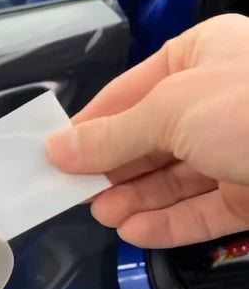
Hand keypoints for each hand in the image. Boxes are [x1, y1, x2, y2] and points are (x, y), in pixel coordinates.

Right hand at [47, 14, 248, 247]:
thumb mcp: (171, 110)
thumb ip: (113, 134)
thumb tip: (57, 147)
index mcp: (199, 56)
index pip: (128, 92)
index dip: (90, 124)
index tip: (56, 152)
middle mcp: (217, 99)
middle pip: (149, 137)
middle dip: (111, 167)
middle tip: (74, 190)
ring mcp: (239, 147)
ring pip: (175, 177)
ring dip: (136, 198)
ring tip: (101, 215)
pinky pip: (204, 208)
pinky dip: (169, 221)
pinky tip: (135, 231)